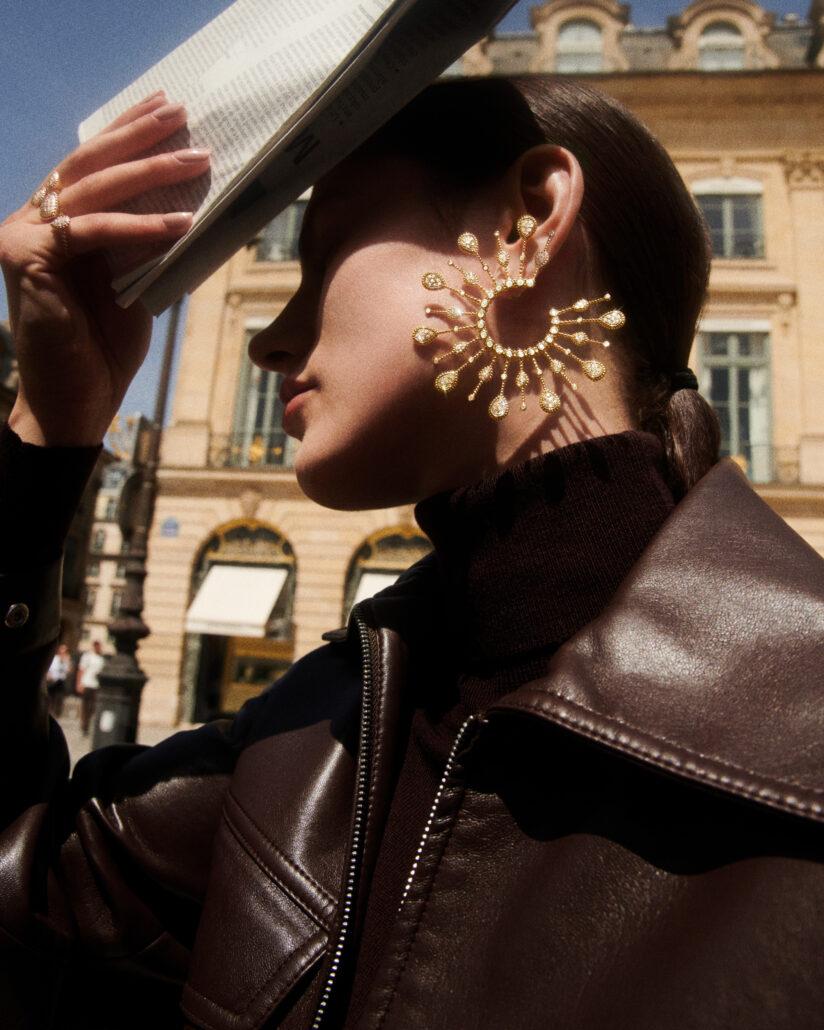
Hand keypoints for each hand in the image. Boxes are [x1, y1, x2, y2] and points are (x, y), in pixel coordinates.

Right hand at [0, 93, 210, 445]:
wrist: (76, 400)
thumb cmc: (104, 346)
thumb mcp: (134, 280)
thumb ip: (146, 240)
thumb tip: (191, 203)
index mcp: (54, 222)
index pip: (93, 165)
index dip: (129, 132)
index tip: (167, 108)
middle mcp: (31, 221)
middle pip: (89, 162)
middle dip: (139, 135)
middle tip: (181, 112)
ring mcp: (24, 237)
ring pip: (92, 188)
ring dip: (150, 172)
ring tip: (196, 159)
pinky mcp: (28, 260)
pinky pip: (90, 231)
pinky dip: (137, 226)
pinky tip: (180, 222)